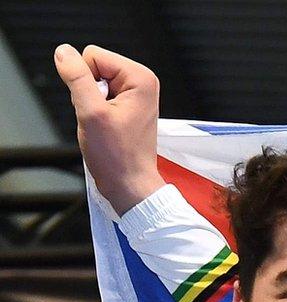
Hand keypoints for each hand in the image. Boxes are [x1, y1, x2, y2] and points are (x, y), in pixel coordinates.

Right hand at [52, 44, 168, 215]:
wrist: (129, 184)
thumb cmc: (118, 156)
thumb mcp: (91, 112)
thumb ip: (77, 78)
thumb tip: (64, 53)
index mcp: (141, 78)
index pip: (93, 54)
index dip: (84, 79)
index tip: (97, 106)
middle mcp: (142, 82)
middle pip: (93, 66)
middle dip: (88, 91)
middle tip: (100, 117)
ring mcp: (135, 94)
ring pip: (93, 81)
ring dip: (90, 102)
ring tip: (103, 123)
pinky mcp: (127, 105)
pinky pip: (98, 95)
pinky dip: (95, 110)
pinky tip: (105, 126)